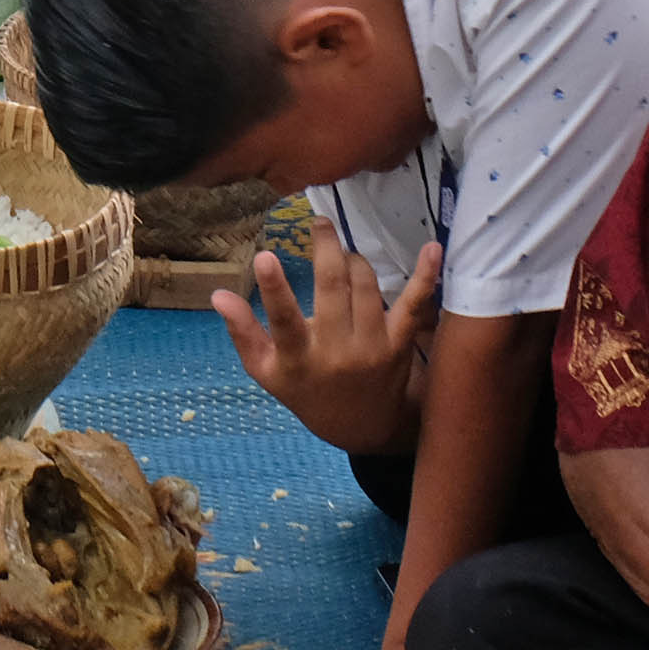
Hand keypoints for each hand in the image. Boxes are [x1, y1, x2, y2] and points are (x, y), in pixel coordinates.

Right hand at [211, 217, 437, 452]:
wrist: (361, 427)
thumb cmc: (305, 392)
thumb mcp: (266, 372)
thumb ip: (243, 332)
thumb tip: (217, 294)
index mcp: (299, 359)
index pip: (284, 321)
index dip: (274, 289)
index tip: (265, 256)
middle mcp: (338, 352)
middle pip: (333, 289)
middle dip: (326, 248)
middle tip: (320, 222)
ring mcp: (373, 346)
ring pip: (365, 285)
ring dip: (352, 259)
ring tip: (341, 255)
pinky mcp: (400, 343)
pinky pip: (415, 304)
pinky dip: (425, 275)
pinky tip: (431, 248)